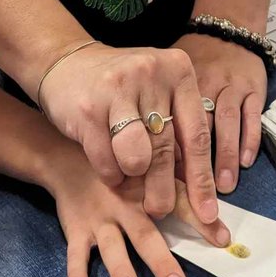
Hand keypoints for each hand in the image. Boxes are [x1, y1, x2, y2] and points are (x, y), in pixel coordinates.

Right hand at [38, 40, 217, 226]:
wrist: (67, 63)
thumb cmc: (123, 88)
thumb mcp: (157, 93)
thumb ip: (179, 128)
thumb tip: (200, 186)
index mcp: (178, 70)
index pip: (197, 134)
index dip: (203, 178)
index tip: (208, 213)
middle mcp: (151, 74)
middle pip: (167, 150)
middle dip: (164, 190)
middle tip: (160, 210)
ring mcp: (118, 88)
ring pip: (137, 158)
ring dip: (133, 177)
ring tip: (129, 174)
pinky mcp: (88, 108)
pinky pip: (107, 160)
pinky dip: (109, 173)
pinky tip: (108, 165)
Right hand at [44, 140, 229, 276]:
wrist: (68, 154)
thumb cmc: (120, 166)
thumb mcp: (147, 167)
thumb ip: (177, 180)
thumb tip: (214, 197)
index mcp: (149, 190)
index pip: (180, 205)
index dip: (202, 221)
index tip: (223, 240)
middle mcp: (126, 205)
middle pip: (146, 236)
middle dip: (161, 262)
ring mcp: (101, 219)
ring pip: (112, 247)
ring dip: (121, 271)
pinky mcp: (77, 228)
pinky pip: (75, 252)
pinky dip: (76, 272)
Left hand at [173, 32, 266, 193]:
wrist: (227, 26)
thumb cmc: (195, 58)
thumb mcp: (169, 75)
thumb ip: (157, 109)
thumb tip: (139, 157)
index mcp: (177, 79)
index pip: (171, 120)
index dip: (166, 154)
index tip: (165, 183)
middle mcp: (205, 80)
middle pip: (197, 126)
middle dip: (195, 164)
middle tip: (194, 195)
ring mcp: (231, 83)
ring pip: (227, 122)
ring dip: (224, 156)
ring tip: (223, 186)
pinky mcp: (254, 86)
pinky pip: (253, 114)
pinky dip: (250, 139)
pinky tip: (245, 162)